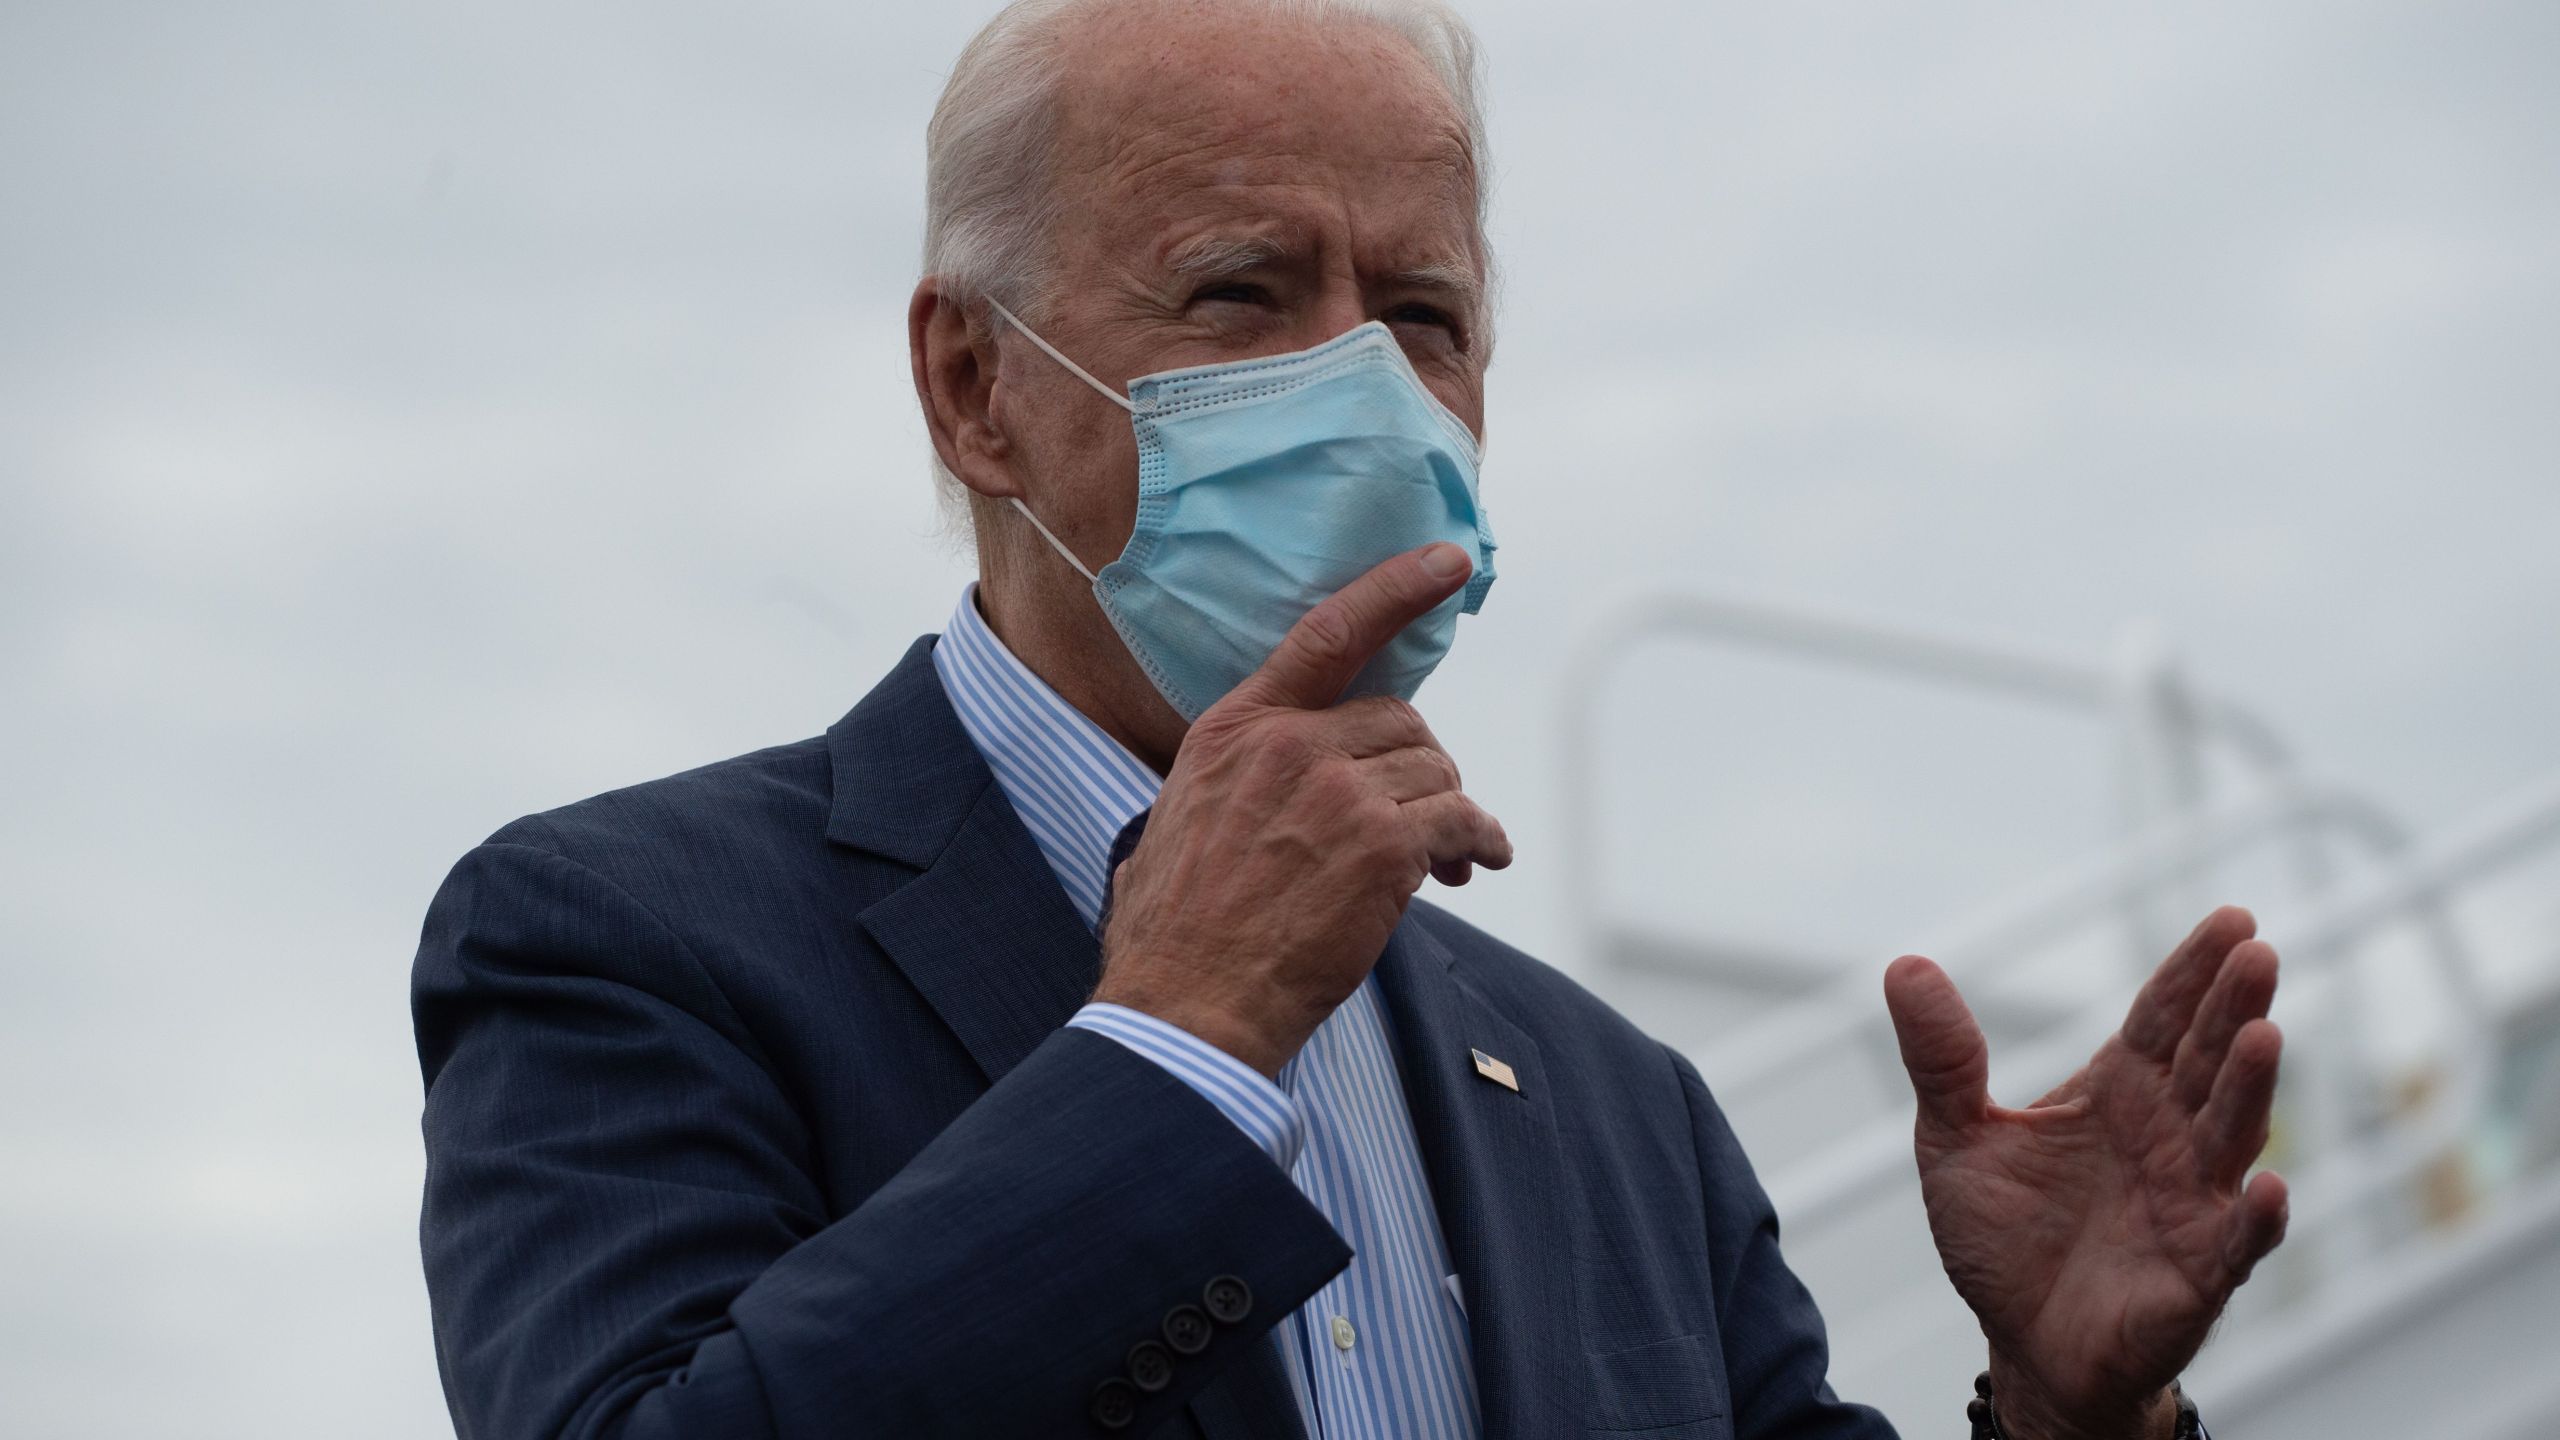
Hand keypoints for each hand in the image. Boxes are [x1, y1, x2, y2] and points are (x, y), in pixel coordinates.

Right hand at [1092, 542, 1512, 1077]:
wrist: (1187, 1003)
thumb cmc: (1173, 934)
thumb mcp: (1173, 824)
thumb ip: (1226, 786)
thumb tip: (1240, 798)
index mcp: (1234, 731)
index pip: (1326, 635)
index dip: (1393, 590)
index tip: (1446, 560)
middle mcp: (1289, 745)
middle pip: (1398, 720)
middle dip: (1418, 766)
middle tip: (1423, 818)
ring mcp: (1339, 792)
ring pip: (1434, 771)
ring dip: (1449, 811)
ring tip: (1450, 860)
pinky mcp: (1384, 846)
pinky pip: (1461, 822)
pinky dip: (1481, 842)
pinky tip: (1480, 865)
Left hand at [1884, 906, 2289, 1439]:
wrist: (2023, 1344)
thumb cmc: (2003, 1236)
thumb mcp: (1955, 1136)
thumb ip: (1942, 1056)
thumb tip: (1905, 965)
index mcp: (2117, 1093)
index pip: (2162, 1019)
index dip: (2194, 972)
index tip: (2232, 918)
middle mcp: (2168, 1137)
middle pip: (2207, 1060)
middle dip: (2233, 1007)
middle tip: (2256, 953)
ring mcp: (2191, 1202)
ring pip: (2232, 1135)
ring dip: (2251, 1089)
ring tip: (2264, 1034)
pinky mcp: (2199, 1274)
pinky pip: (2237, 1243)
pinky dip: (2257, 1218)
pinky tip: (2268, 1186)